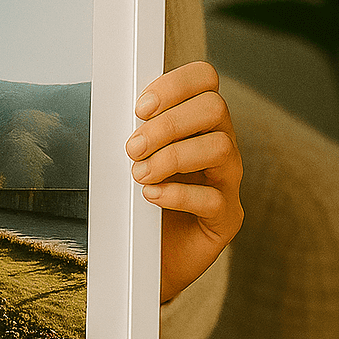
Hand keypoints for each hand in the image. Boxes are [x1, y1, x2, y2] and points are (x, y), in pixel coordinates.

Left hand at [125, 61, 242, 302]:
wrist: (147, 259)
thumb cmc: (139, 201)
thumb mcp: (134, 157)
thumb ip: (133, 129)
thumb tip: (110, 106)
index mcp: (198, 121)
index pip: (205, 79)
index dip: (175, 85)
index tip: (140, 108)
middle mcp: (220, 145)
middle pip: (215, 109)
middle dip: (168, 124)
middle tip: (133, 147)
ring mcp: (228, 181)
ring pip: (220, 148)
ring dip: (172, 157)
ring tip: (139, 174)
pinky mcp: (226, 218)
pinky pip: (214, 198)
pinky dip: (178, 194)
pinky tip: (152, 196)